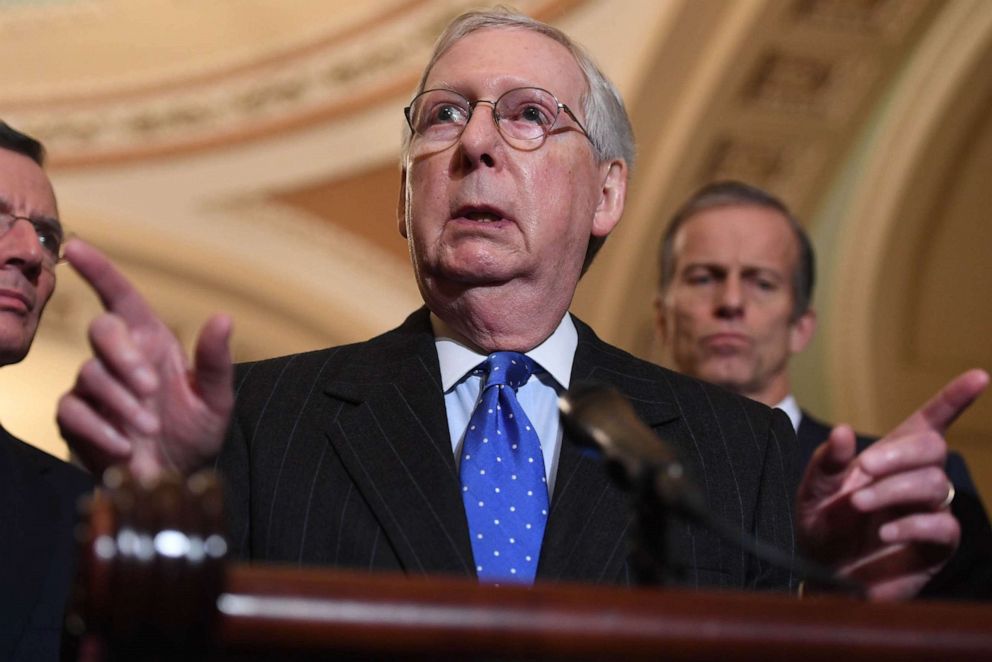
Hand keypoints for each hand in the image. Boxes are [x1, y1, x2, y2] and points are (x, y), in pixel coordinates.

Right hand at [57, 239, 234, 479]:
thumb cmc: (195, 433)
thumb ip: (216, 362)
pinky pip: (74, 411)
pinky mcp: (76, 418)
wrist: (175, 480)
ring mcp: (94, 387)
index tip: (77, 246)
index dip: (100, 271)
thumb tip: (223, 318)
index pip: (121, 297)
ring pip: (90, 374)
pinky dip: (100, 429)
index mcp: (152, 342)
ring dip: (121, 402)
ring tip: (148, 430)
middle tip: (150, 389)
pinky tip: (124, 446)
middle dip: (123, 356)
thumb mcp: (217, 400)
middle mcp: (121, 358)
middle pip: (102, 331)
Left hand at [796, 369, 988, 600]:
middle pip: (933, 448)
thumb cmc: (821, 527)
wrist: (820, 575)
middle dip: (899, 454)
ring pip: (934, 485)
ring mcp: (928, 513)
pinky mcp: (934, 548)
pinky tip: (885, 530)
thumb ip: (826, 463)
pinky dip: (912, 524)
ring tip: (859, 504)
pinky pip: (942, 527)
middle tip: (864, 469)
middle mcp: (915, 480)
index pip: (929, 423)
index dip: (953, 400)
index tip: (978, 376)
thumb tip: (842, 431)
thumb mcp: (813, 491)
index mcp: (890, 459)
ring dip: (894, 490)